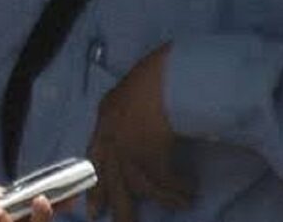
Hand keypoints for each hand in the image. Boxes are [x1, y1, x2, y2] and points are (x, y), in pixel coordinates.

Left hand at [87, 44, 192, 221]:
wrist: (165, 73)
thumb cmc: (154, 78)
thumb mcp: (129, 96)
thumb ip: (123, 116)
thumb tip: (135, 133)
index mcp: (105, 119)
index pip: (94, 158)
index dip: (93, 185)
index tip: (92, 210)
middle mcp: (112, 136)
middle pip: (112, 181)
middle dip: (119, 206)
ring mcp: (128, 146)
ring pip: (141, 186)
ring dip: (165, 198)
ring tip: (181, 202)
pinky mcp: (149, 152)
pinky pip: (163, 180)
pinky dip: (178, 188)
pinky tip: (189, 191)